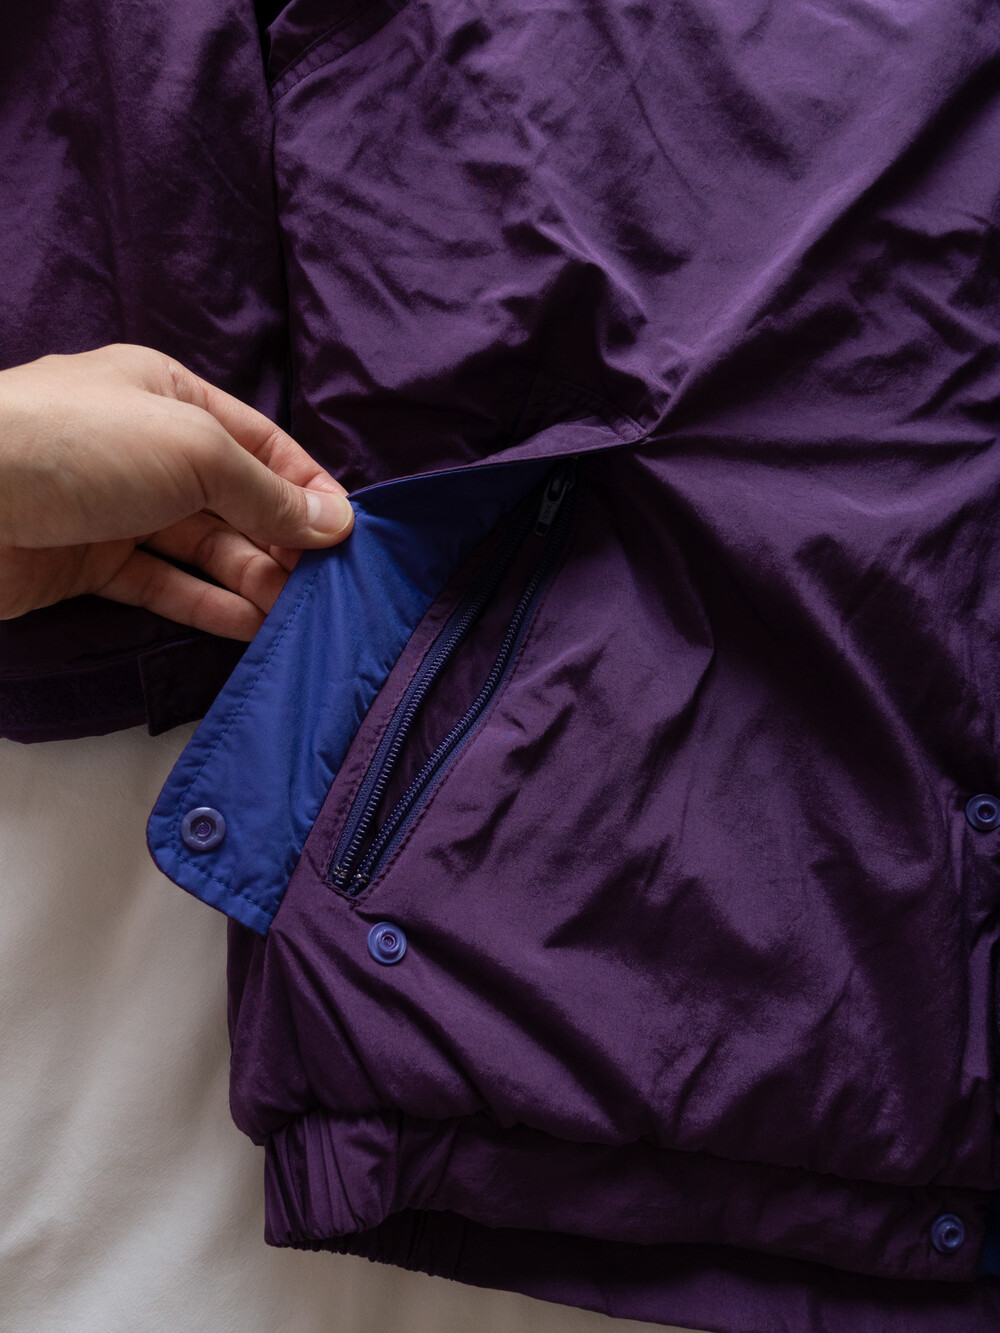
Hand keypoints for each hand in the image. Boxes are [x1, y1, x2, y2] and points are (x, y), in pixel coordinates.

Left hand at [0, 344, 353, 639]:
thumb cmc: (79, 446)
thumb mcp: (193, 450)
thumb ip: (266, 491)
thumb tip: (335, 521)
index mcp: (169, 395)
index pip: (259, 444)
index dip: (306, 488)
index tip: (348, 537)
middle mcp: (146, 448)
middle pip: (235, 500)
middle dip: (282, 542)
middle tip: (325, 588)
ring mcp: (116, 507)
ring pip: (202, 548)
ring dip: (252, 580)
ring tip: (296, 616)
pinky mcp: (88, 563)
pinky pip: (162, 584)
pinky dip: (206, 605)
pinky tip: (249, 626)